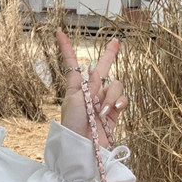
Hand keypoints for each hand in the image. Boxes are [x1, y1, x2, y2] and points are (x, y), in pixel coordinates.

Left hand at [56, 32, 127, 147]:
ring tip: (101, 109)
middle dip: (109, 56)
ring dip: (110, 95)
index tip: (59, 33)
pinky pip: (122, 99)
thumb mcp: (76, 101)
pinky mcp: (114, 113)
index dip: (66, 48)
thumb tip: (98, 72)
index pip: (72, 63)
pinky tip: (113, 110)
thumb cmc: (72, 126)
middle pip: (102, 69)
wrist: (82, 148)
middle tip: (116, 42)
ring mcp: (103, 102)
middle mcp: (90, 92)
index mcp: (75, 87)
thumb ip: (88, 85)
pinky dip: (119, 102)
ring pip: (115, 85)